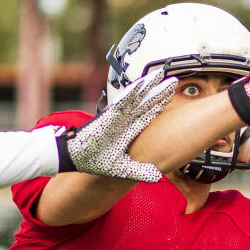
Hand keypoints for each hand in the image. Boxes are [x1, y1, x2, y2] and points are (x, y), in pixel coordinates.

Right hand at [56, 72, 175, 179]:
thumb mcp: (122, 168)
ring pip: (136, 97)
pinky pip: (122, 101)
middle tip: (173, 81)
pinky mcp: (108, 115)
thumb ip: (140, 171)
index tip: (171, 97)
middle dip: (159, 92)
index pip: (148, 115)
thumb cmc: (95, 161)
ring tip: (160, 74)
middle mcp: (124, 120)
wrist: (77, 159)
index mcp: (127, 131)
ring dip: (148, 86)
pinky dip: (132, 92)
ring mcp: (116, 116)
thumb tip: (157, 175)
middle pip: (145, 102)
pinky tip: (142, 83)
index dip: (159, 105)